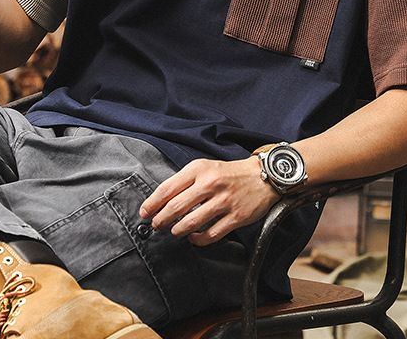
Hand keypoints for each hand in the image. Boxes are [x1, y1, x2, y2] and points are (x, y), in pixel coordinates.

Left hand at [138, 156, 281, 246]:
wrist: (262, 176)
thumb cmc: (228, 173)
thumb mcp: (205, 167)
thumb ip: (185, 181)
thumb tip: (161, 201)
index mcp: (199, 169)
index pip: (168, 188)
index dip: (152, 203)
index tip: (144, 212)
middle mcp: (210, 184)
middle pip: (176, 207)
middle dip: (161, 220)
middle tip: (156, 225)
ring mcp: (224, 201)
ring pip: (192, 222)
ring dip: (178, 230)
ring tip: (174, 231)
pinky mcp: (236, 217)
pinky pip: (211, 234)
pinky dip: (198, 240)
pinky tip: (194, 238)